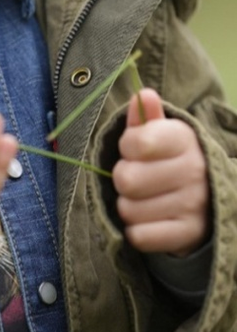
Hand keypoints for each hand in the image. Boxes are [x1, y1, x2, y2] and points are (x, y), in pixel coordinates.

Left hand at [112, 88, 210, 256]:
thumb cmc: (170, 157)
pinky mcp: (189, 234)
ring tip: (143, 198)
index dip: (126, 147)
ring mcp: (194, 204)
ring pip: (129, 210)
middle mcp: (194, 170)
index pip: (137, 142)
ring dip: (129, 206)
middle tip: (136, 177)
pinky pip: (140, 237)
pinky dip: (137, 231)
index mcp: (184, 138)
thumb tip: (142, 95)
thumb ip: (146, 115)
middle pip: (126, 179)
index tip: (133, 150)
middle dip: (123, 178)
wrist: (208, 196)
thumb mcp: (160, 132)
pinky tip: (149, 219)